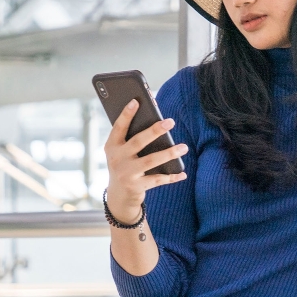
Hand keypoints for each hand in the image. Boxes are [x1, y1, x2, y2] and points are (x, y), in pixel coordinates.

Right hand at [103, 99, 187, 220]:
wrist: (118, 196)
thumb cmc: (125, 166)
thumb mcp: (122, 152)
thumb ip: (133, 139)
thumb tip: (157, 123)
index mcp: (112, 146)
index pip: (119, 127)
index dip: (127, 114)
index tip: (136, 101)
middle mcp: (117, 159)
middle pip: (138, 141)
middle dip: (155, 130)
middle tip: (170, 121)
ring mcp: (126, 173)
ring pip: (151, 160)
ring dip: (169, 153)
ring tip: (184, 147)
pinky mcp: (136, 186)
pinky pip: (158, 179)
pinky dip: (172, 177)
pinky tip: (182, 173)